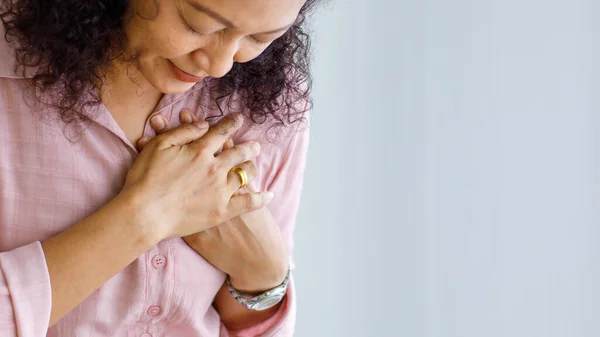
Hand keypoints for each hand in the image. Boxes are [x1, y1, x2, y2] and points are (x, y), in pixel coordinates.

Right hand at [124, 111, 273, 241]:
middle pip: (240, 152)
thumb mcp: (159, 146)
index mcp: (200, 150)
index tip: (239, 119)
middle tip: (255, 145)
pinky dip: (261, 198)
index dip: (232, 123)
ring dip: (252, 168)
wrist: (144, 213)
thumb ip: (184, 132)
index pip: (222, 132)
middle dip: (250, 146)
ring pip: (246, 174)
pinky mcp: (222, 211)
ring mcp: (221, 190)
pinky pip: (248, 203)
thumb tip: (205, 124)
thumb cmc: (145, 179)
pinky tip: (268, 195)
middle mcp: (215, 168)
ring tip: (254, 166)